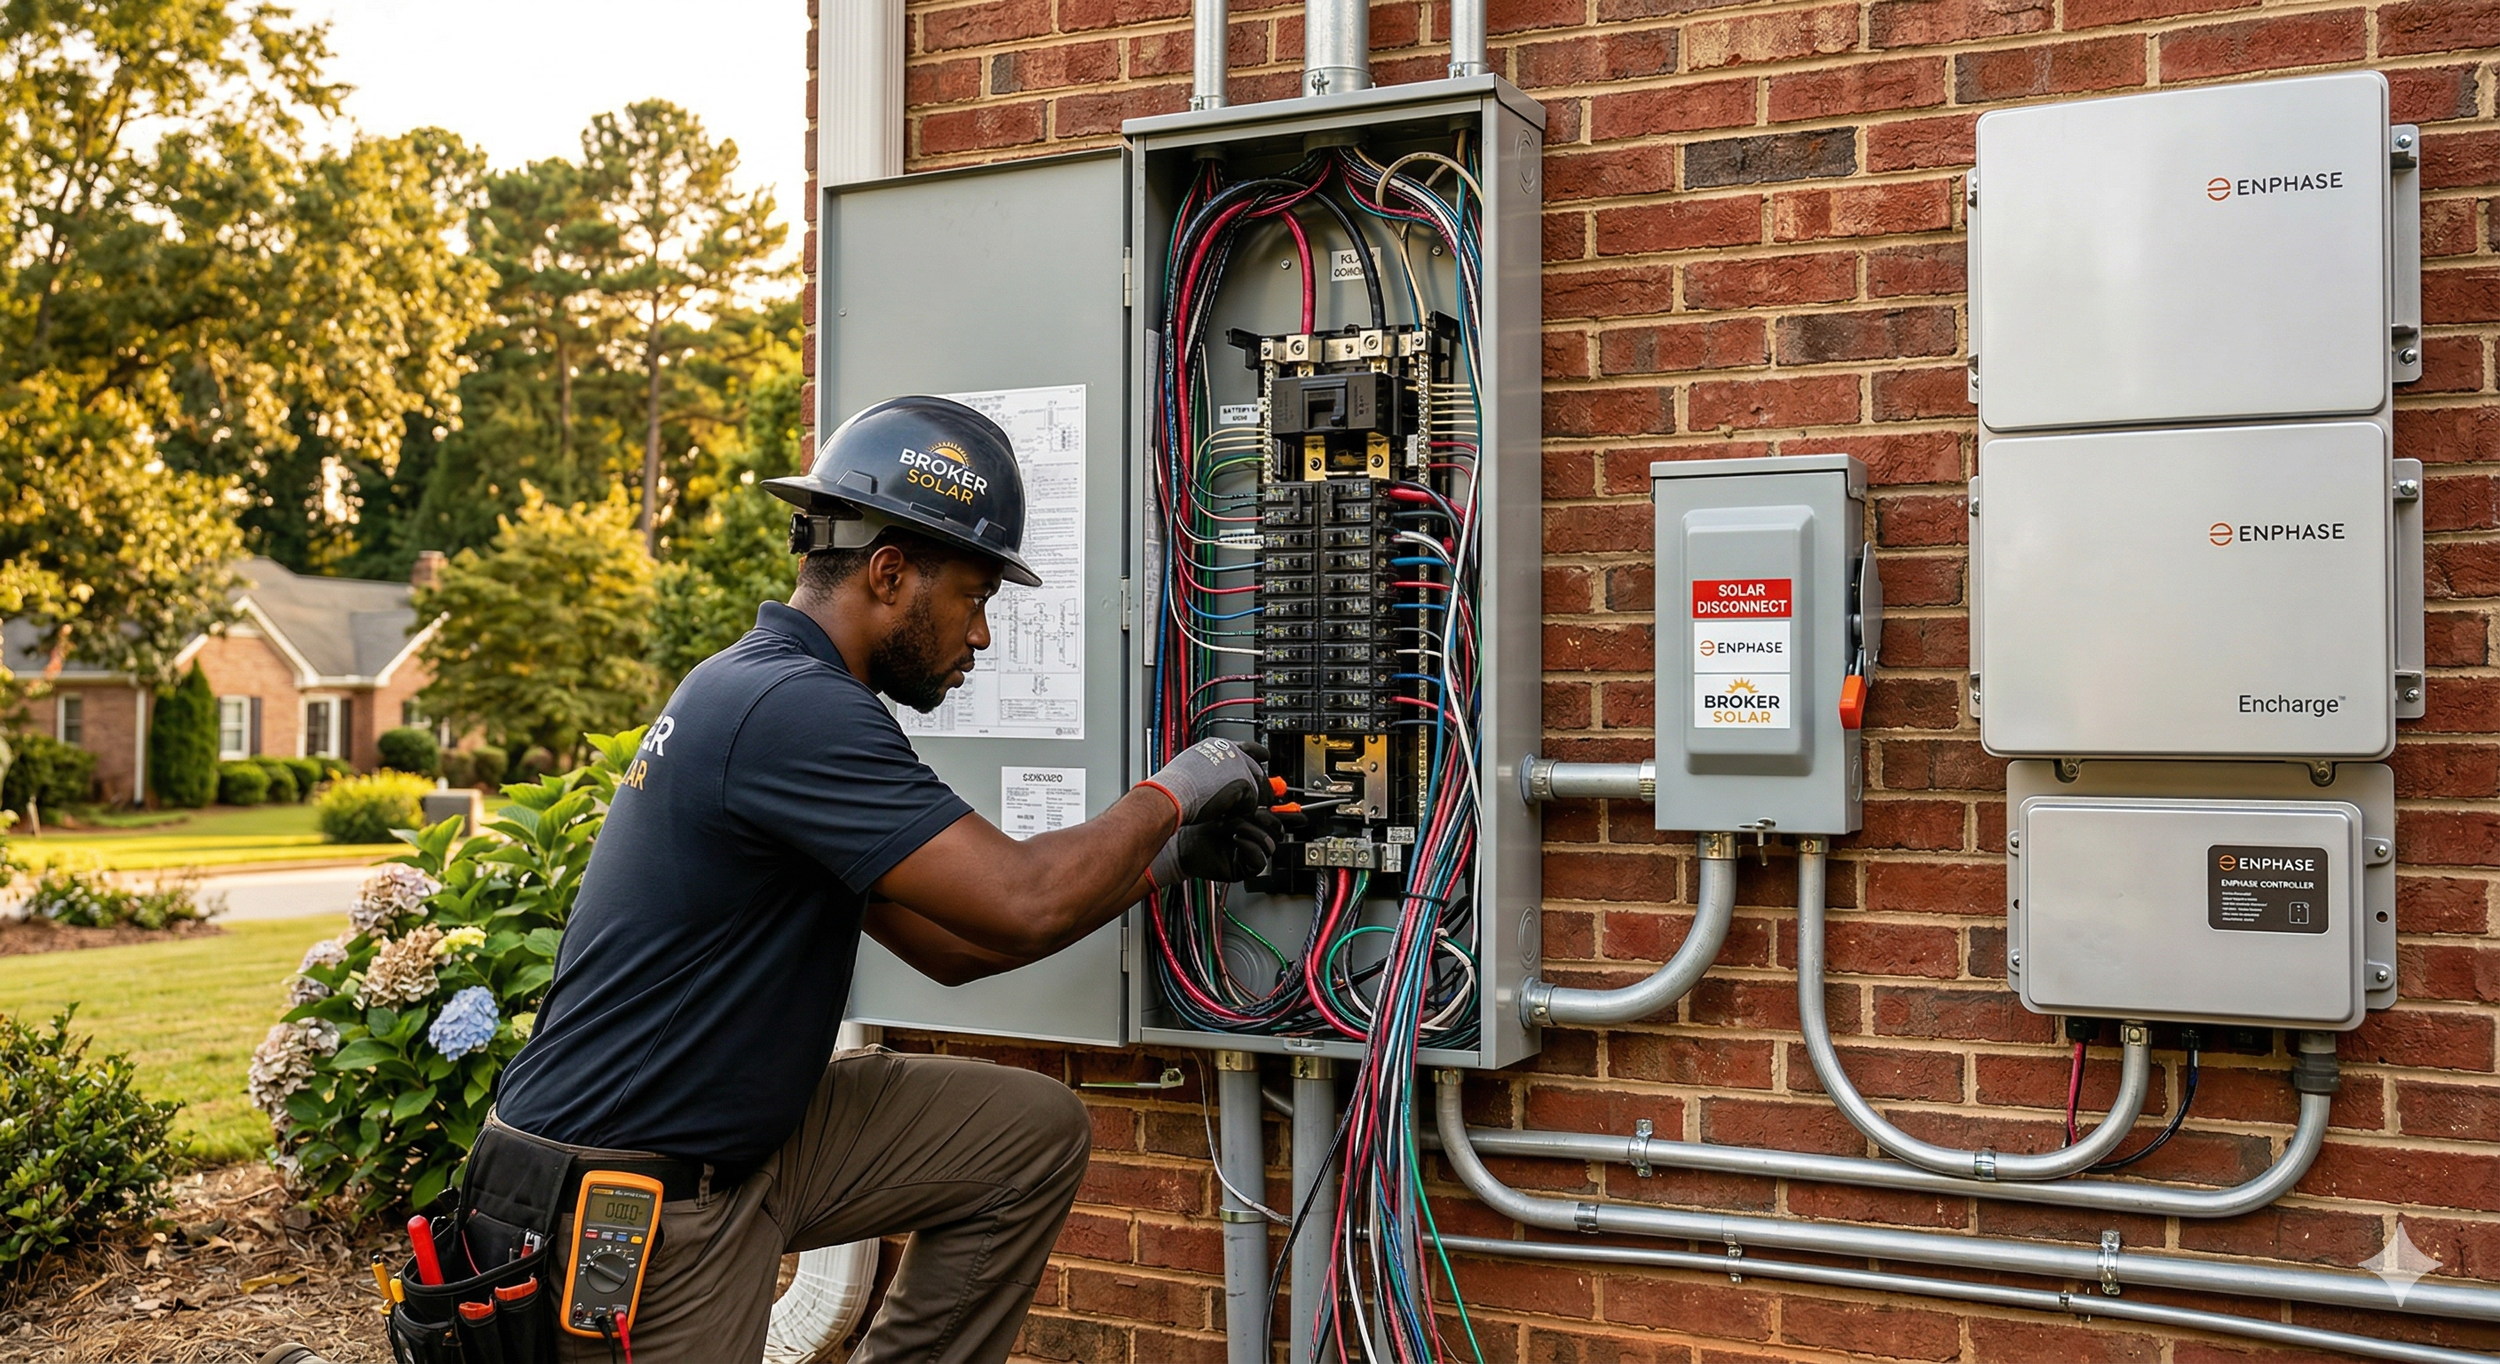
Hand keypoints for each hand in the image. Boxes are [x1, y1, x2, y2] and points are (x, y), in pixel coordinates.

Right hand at [1140, 738, 1271, 824]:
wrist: (1171, 794)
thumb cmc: (1174, 787)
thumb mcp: (1192, 769)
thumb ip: (1211, 770)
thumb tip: (1220, 781)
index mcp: (1216, 745)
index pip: (1245, 746)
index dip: (1257, 753)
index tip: (1265, 756)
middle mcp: (1229, 752)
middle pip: (1256, 769)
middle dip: (1259, 787)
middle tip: (1261, 799)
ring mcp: (1238, 766)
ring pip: (1256, 788)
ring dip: (1246, 803)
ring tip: (1231, 811)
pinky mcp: (1244, 782)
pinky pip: (1252, 803)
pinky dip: (1241, 812)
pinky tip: (1227, 813)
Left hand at [1148, 807, 1283, 887]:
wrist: (1180, 841)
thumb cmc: (1198, 822)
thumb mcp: (1226, 803)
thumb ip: (1246, 797)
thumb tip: (1264, 784)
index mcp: (1252, 821)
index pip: (1277, 817)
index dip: (1287, 814)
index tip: (1290, 808)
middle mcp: (1252, 837)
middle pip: (1278, 831)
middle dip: (1268, 819)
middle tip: (1255, 812)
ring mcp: (1248, 853)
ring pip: (1270, 845)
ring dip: (1254, 832)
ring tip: (1236, 826)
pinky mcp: (1242, 868)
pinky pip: (1259, 861)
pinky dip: (1250, 848)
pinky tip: (1236, 839)